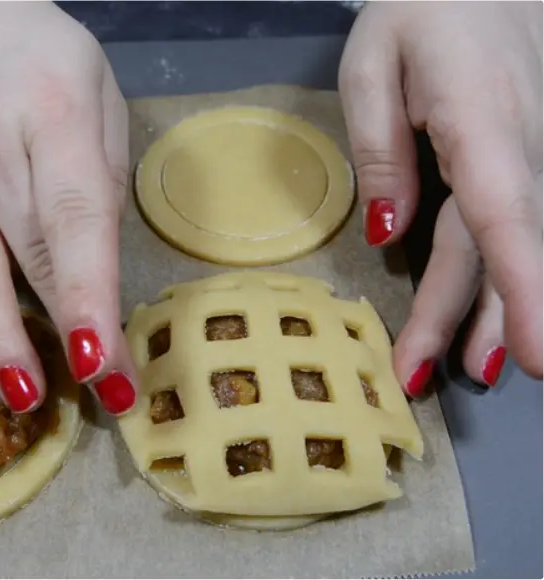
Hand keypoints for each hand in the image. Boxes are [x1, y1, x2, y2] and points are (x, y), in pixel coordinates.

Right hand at [0, 2, 136, 414]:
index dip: (91, 294)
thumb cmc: (43, 56)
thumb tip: (98, 267)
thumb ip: (101, 179)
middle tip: (98, 396)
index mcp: (53, 116)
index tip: (107, 362)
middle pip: (28, 251)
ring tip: (17, 392)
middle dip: (64, 330)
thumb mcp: (98, 97)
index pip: (75, 219)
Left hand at [339, 1, 542, 393]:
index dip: (524, 291)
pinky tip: (494, 307)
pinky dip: (508, 268)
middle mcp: (524, 143)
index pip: (505, 217)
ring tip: (469, 363)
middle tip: (422, 376)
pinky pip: (516, 217)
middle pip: (496, 245)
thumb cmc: (424, 5)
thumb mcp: (374, 64)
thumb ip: (381, 151)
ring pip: (512, 240)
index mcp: (482, 119)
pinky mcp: (531, 151)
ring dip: (494, 306)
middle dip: (469, 317)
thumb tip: (386, 234)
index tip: (536, 357)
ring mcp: (536, 147)